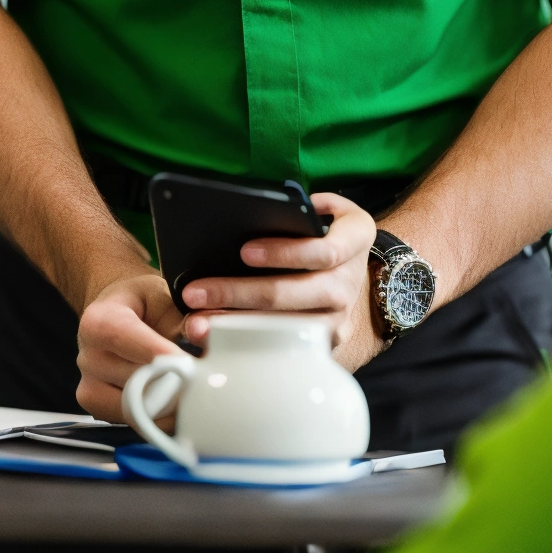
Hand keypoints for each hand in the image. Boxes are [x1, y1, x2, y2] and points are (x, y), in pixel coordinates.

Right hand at [75, 263, 187, 422]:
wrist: (117, 315)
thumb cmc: (142, 304)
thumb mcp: (164, 296)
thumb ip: (185, 315)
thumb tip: (202, 334)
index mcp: (99, 321)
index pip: (125, 339)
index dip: (160, 355)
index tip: (191, 367)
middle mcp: (88, 356)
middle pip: (133, 380)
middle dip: (172, 385)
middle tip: (205, 386)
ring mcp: (89, 386)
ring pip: (134, 407)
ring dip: (168, 405)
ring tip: (194, 395)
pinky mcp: (98, 408)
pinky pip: (132, 421)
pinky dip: (159, 417)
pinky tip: (176, 404)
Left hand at [177, 193, 380, 365]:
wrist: (355, 267)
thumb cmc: (327, 230)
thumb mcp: (327, 207)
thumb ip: (300, 206)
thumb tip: (257, 211)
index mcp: (356, 239)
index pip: (324, 251)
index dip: (284, 253)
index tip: (243, 251)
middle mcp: (350, 282)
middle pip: (292, 293)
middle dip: (238, 293)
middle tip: (195, 292)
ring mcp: (340, 318)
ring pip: (283, 327)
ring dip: (235, 324)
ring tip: (196, 320)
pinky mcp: (325, 342)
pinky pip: (282, 346)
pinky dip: (245, 343)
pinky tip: (214, 338)